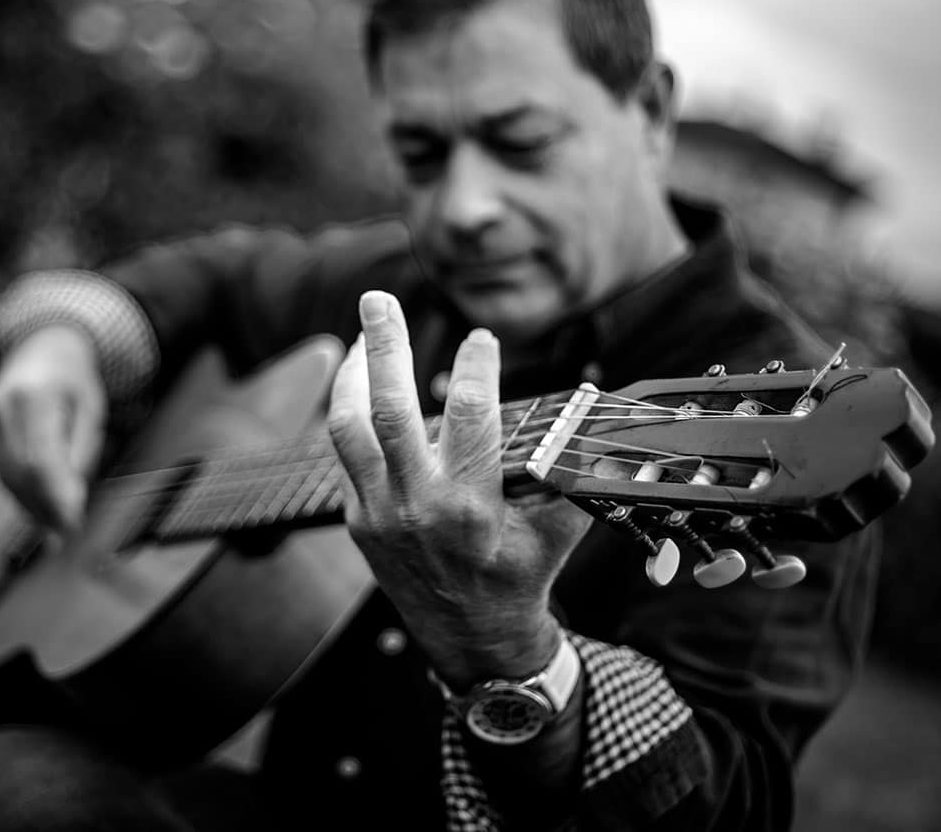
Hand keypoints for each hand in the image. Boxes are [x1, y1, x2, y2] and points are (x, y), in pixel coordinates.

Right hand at [0, 325, 107, 530]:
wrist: (42, 349)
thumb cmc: (75, 381)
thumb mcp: (93, 410)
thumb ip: (81, 453)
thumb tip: (71, 503)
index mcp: (34, 395)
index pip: (41, 460)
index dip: (55, 499)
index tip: (72, 526)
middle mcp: (1, 404)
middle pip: (19, 474)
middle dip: (44, 509)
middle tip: (67, 534)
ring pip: (6, 477)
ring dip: (31, 506)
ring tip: (56, 527)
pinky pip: (0, 469)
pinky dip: (20, 491)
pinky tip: (39, 505)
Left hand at [327, 291, 592, 689]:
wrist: (474, 642)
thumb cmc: (523, 578)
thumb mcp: (558, 528)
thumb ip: (571, 467)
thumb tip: (594, 405)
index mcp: (471, 506)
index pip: (470, 415)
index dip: (475, 367)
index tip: (481, 337)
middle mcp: (417, 506)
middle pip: (386, 409)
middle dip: (383, 346)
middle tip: (377, 299)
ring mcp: (378, 514)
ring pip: (347, 428)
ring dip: (352, 374)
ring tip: (364, 334)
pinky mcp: (357, 521)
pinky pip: (347, 456)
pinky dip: (353, 413)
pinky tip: (365, 385)